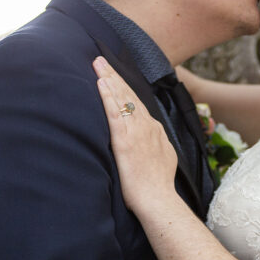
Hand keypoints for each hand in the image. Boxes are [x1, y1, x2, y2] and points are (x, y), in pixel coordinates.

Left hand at [93, 56, 177, 213]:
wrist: (159, 200)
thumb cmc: (157, 188)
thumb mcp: (161, 160)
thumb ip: (153, 147)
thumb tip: (147, 144)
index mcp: (154, 131)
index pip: (137, 105)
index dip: (124, 89)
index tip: (114, 77)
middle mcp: (147, 127)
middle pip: (129, 96)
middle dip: (114, 76)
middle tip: (101, 60)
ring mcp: (136, 132)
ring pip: (122, 99)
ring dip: (108, 79)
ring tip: (97, 64)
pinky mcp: (125, 141)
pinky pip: (114, 113)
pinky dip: (107, 96)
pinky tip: (100, 84)